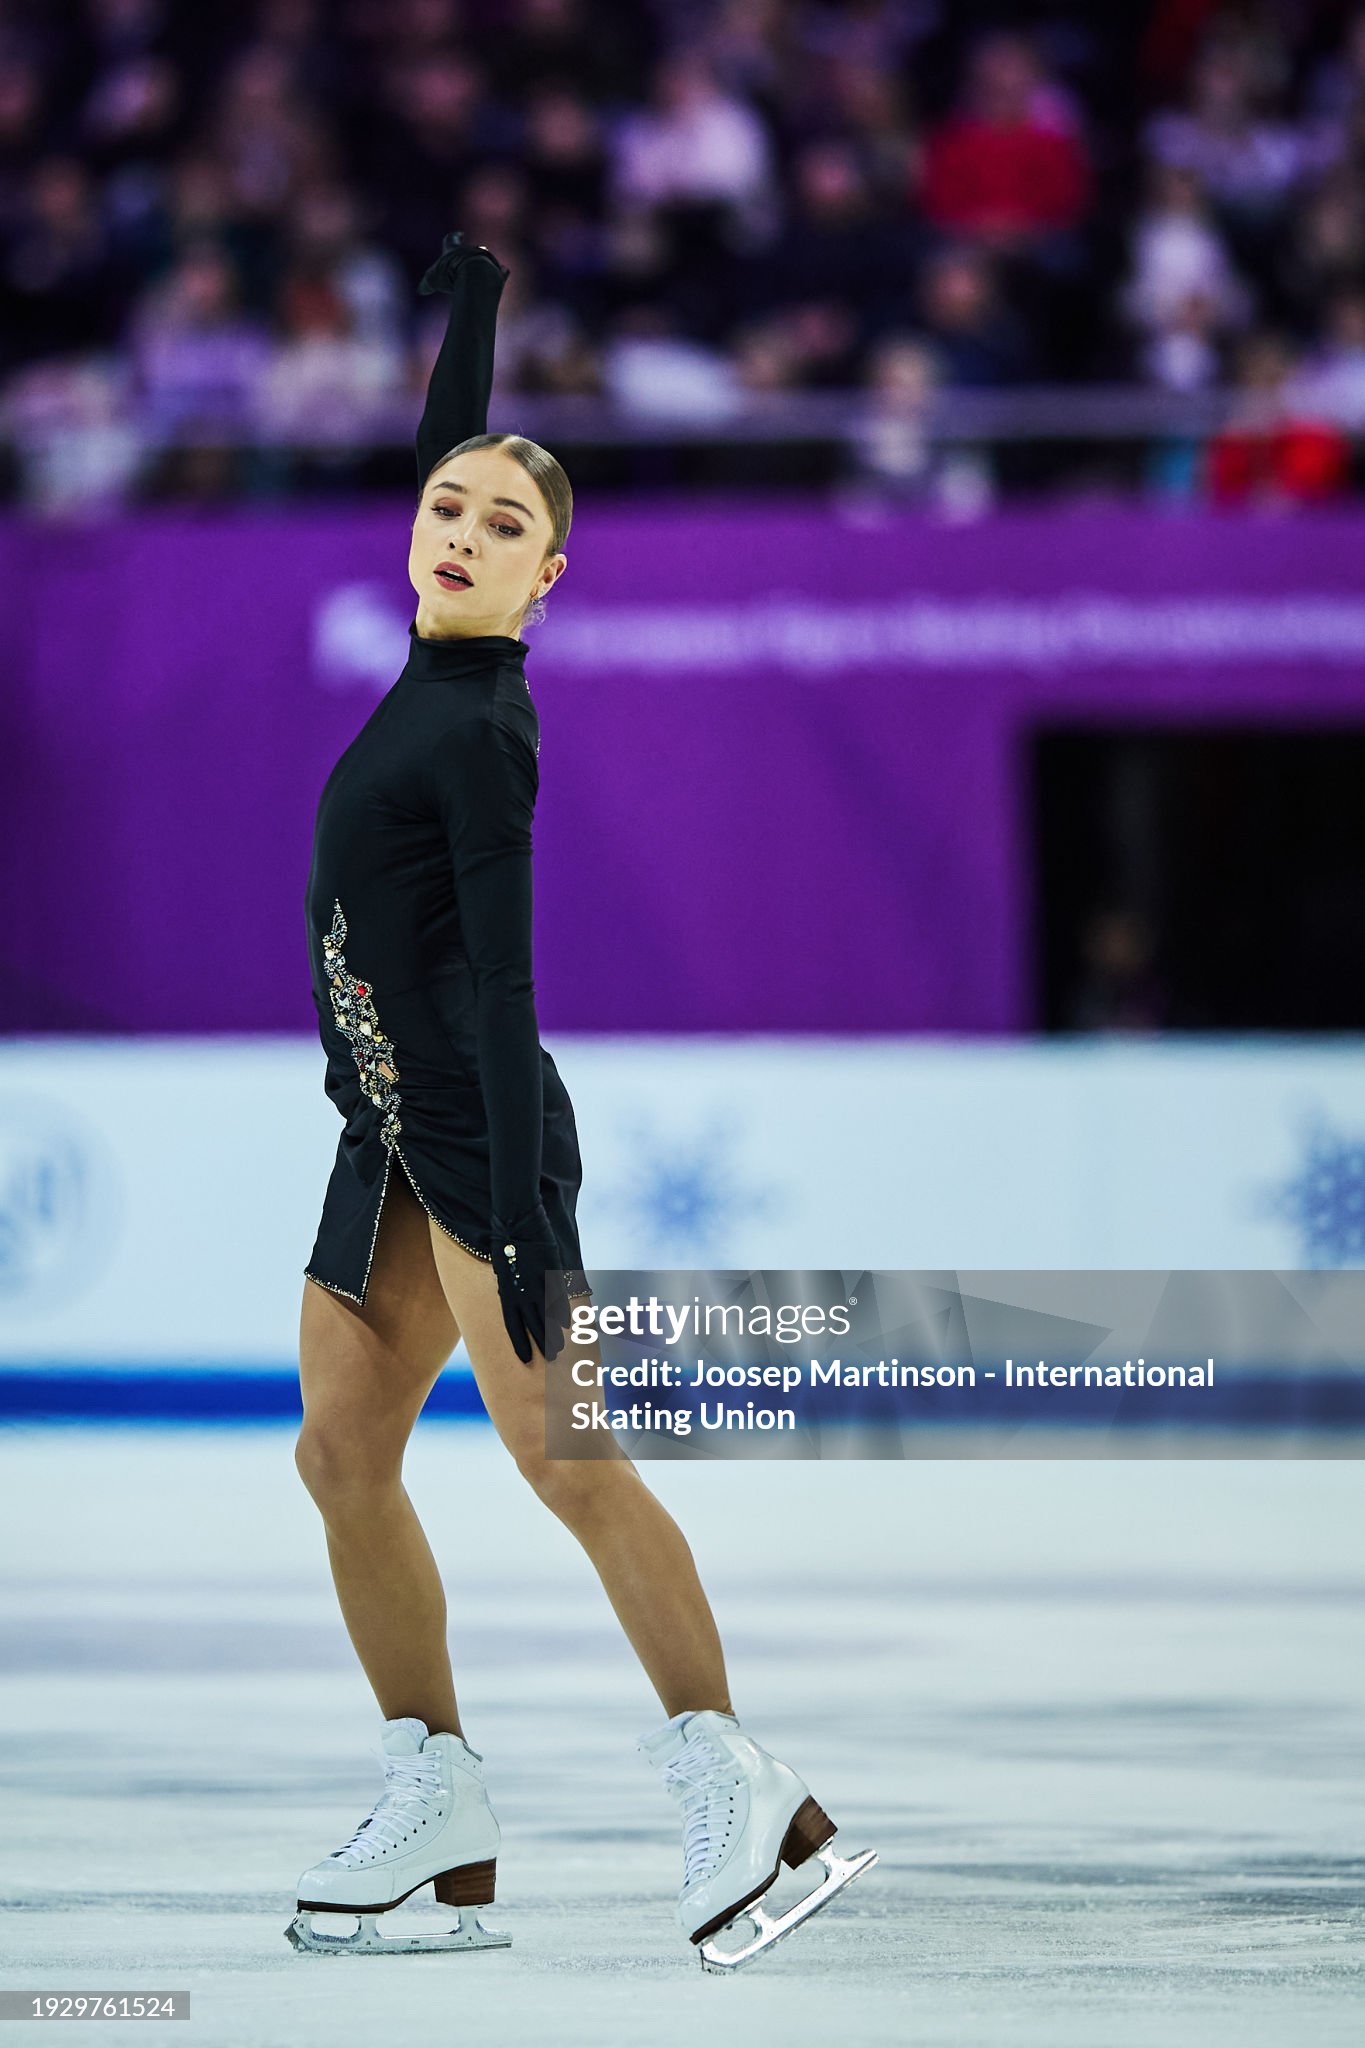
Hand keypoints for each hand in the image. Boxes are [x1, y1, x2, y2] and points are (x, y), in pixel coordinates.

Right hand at [418, 229, 509, 295]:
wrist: (475, 274)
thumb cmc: (451, 274)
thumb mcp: (433, 279)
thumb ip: (427, 284)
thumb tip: (421, 290)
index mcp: (453, 249)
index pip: (452, 240)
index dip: (454, 238)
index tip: (459, 233)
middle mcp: (470, 251)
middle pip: (469, 250)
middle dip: (468, 255)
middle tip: (467, 259)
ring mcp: (484, 260)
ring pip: (484, 259)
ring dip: (482, 265)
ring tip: (480, 273)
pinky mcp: (496, 271)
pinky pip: (500, 271)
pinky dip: (500, 273)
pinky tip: (504, 272)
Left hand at [490, 1204, 570, 1363]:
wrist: (514, 1220)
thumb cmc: (503, 1240)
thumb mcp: (501, 1266)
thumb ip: (509, 1284)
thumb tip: (512, 1294)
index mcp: (506, 1291)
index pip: (512, 1325)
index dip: (519, 1342)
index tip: (525, 1358)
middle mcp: (521, 1293)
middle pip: (533, 1325)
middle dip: (542, 1343)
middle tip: (552, 1358)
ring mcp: (537, 1284)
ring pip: (547, 1316)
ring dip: (554, 1333)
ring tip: (561, 1348)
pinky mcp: (550, 1273)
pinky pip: (559, 1298)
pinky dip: (564, 1311)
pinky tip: (570, 1323)